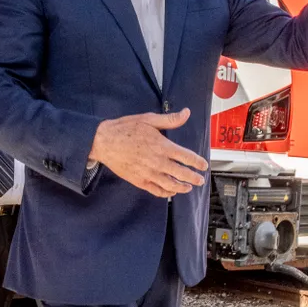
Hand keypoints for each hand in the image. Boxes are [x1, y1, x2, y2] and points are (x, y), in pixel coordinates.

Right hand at [89, 109, 207, 197]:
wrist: (103, 142)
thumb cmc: (125, 129)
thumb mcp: (148, 119)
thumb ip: (170, 119)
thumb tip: (186, 113)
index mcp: (162, 146)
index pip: (186, 157)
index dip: (198, 163)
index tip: (204, 166)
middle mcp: (158, 162)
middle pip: (182, 174)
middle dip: (194, 178)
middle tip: (200, 180)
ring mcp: (148, 173)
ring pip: (170, 185)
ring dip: (182, 188)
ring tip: (188, 188)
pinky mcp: (139, 181)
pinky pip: (156, 190)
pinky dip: (165, 193)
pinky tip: (170, 192)